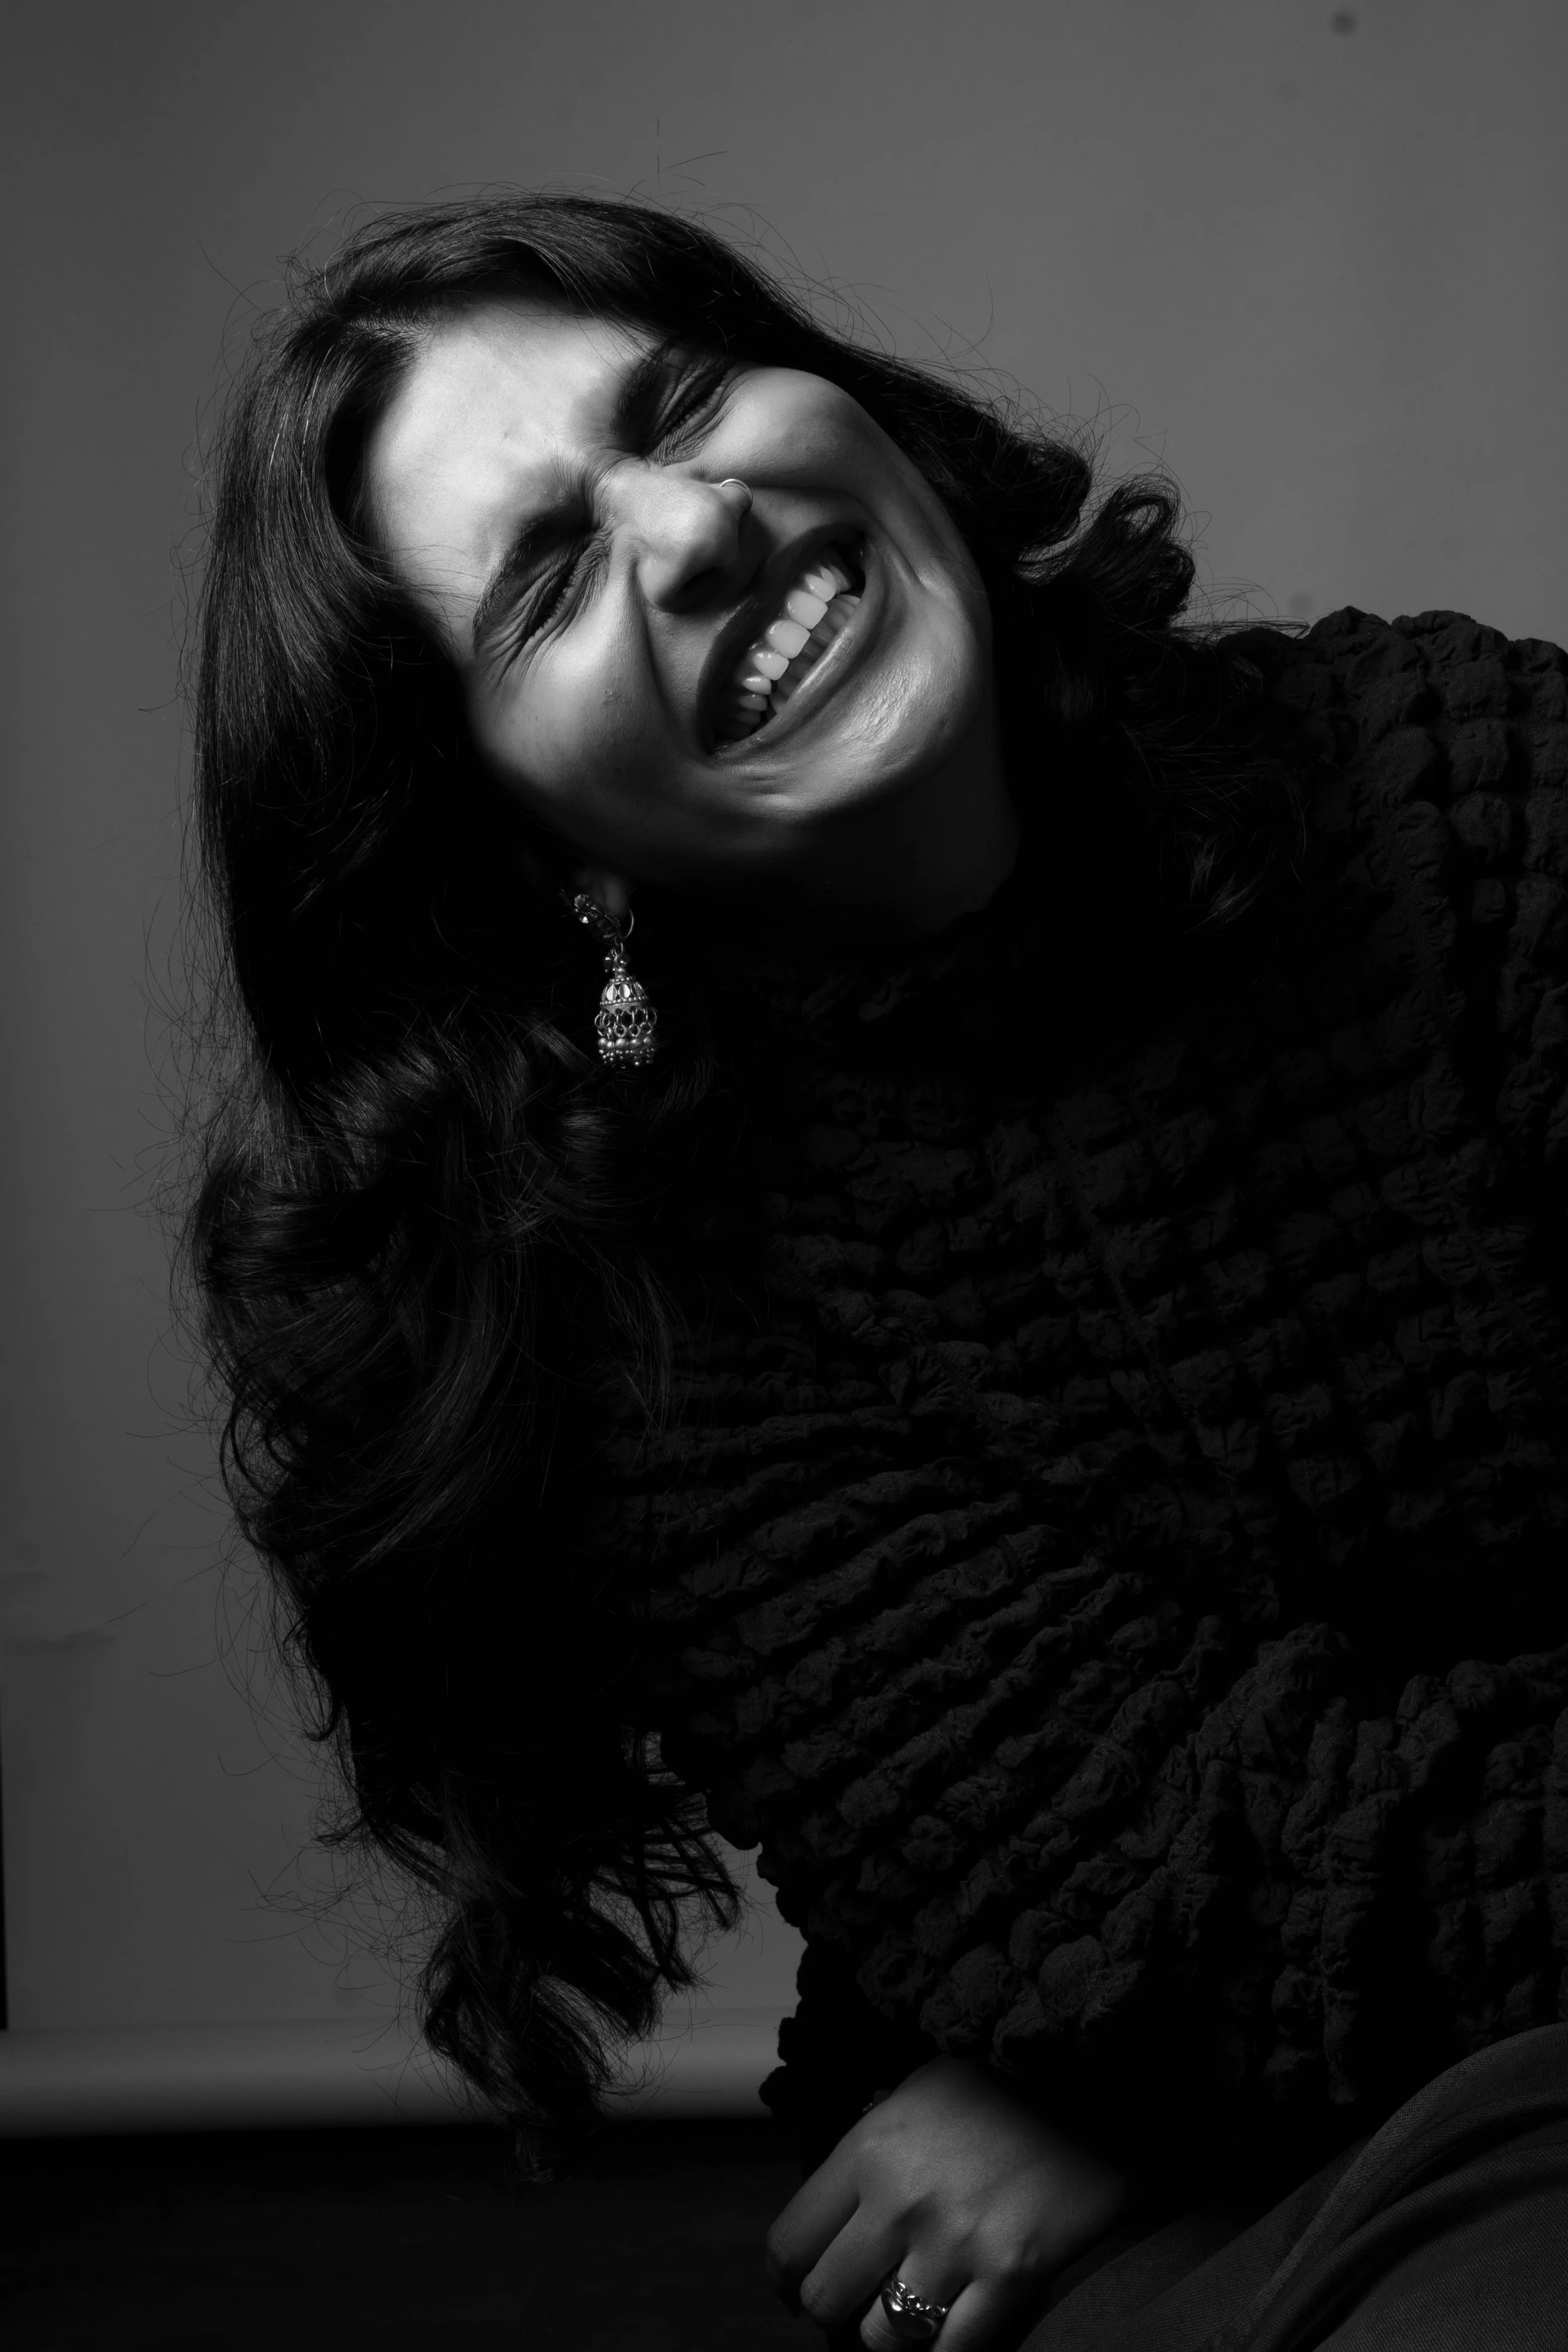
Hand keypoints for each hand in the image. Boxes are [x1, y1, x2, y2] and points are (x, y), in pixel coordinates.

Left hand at [764, 2056, 1125, 2348]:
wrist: (1097, 2074)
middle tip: (857, 2303)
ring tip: (911, 2313)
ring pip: (884, 2340)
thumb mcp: (921, 2092)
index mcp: (871, 2146)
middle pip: (827, 2300)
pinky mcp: (1011, 2276)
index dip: (785, 2278)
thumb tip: (839, 2206)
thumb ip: (874, 2148)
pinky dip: (946, 2351)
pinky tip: (952, 2331)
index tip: (793, 2288)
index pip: (790, 2241)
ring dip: (893, 2335)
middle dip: (836, 2309)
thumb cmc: (1006, 2083)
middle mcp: (902, 2198)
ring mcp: (957, 2243)